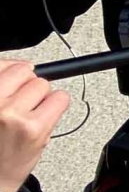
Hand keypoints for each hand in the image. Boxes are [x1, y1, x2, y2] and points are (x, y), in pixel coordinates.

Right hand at [0, 61, 67, 191]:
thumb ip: (0, 84)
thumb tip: (19, 64)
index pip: (1, 64)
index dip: (10, 71)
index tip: (13, 82)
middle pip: (24, 71)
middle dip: (26, 85)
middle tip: (19, 105)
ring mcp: (12, 115)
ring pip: (42, 85)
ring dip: (40, 98)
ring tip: (27, 117)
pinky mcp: (34, 127)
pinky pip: (60, 99)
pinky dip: (56, 106)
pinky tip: (42, 120)